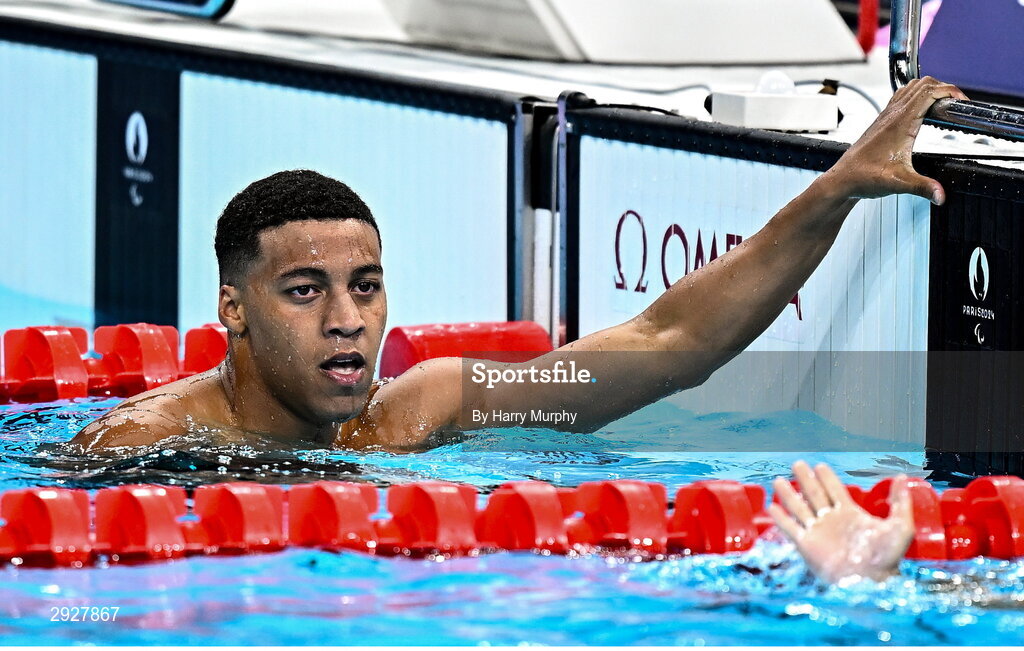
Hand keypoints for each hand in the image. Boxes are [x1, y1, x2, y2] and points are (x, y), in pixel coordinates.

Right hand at [768, 461, 914, 584]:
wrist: (871, 581)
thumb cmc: (888, 557)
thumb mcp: (900, 526)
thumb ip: (900, 501)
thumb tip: (902, 477)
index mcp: (851, 514)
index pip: (835, 490)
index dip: (827, 478)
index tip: (820, 465)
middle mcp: (831, 520)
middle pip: (815, 494)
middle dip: (806, 479)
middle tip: (797, 464)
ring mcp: (818, 532)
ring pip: (799, 507)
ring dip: (788, 494)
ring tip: (778, 480)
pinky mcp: (806, 545)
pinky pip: (790, 528)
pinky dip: (780, 518)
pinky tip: (772, 508)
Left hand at [825, 76, 968, 204]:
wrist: (842, 179)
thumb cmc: (863, 177)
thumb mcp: (898, 183)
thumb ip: (923, 187)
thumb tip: (941, 195)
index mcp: (900, 123)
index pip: (929, 92)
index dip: (950, 91)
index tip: (962, 101)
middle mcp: (892, 115)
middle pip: (923, 84)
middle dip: (944, 88)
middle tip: (957, 104)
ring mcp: (886, 116)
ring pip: (911, 87)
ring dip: (930, 89)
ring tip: (944, 104)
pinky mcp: (882, 122)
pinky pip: (901, 98)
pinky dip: (917, 96)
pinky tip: (922, 111)